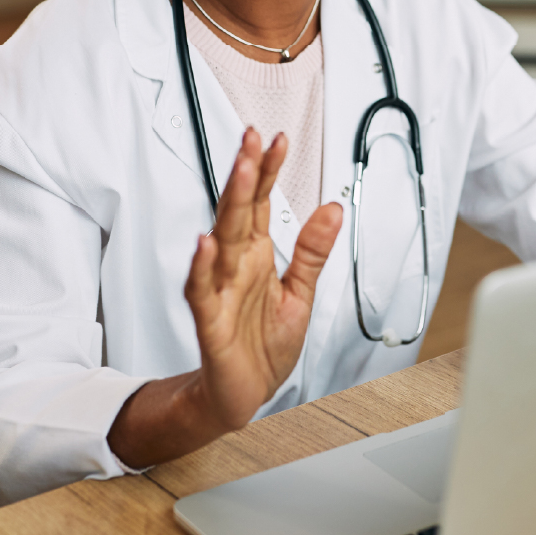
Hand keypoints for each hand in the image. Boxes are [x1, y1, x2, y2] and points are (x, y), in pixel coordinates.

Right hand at [108, 127, 341, 467]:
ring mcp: (221, 289)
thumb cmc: (265, 346)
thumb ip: (312, 251)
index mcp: (257, 256)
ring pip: (222, 239)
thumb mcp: (301, 294)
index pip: (260, 203)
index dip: (268, 171)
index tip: (276, 139)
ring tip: (238, 171)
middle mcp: (236, 266)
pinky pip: (202, 290)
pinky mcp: (211, 321)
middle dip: (246, 173)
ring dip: (229, 204)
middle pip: (239, 210)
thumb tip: (333, 208)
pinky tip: (206, 243)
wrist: (245, 395)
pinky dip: (202, 267)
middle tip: (252, 139)